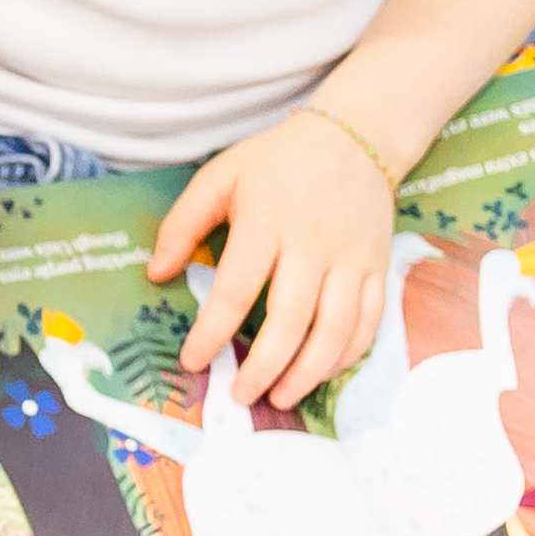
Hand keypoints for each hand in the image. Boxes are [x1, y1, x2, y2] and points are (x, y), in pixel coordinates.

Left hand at [150, 105, 397, 414]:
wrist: (354, 138)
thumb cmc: (277, 162)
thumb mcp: (220, 177)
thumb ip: (182, 224)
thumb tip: (157, 274)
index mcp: (267, 222)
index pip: (236, 290)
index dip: (212, 333)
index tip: (192, 361)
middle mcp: (313, 244)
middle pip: (291, 320)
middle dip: (264, 367)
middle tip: (239, 395)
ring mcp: (352, 259)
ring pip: (336, 329)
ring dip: (307, 372)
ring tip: (280, 397)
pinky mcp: (378, 267)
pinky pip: (369, 322)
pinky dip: (346, 355)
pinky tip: (320, 373)